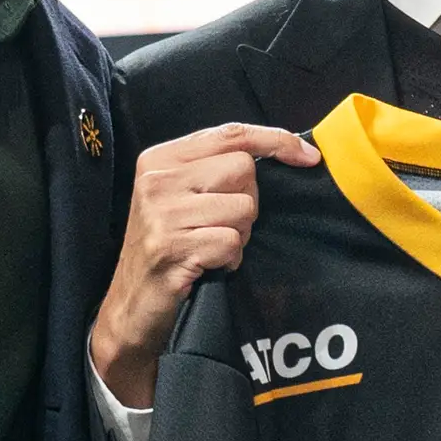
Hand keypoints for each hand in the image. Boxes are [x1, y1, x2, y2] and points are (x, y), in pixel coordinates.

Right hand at [92, 124, 322, 409]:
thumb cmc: (167, 248)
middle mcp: (157, 179)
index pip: (231, 134)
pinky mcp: (172, 248)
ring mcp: (162, 213)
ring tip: (210, 247)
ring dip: (238, 235)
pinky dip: (229, 260)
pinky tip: (207, 266)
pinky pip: (232, 243)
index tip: (309, 156)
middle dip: (247, 201)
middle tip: (222, 225)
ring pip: (243, 208)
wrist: (130, 305)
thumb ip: (216, 169)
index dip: (276, 141)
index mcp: (160, 159)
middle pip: (242, 169)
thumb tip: (285, 150)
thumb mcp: (181, 198)